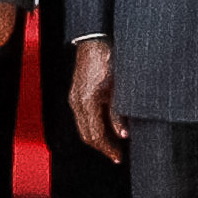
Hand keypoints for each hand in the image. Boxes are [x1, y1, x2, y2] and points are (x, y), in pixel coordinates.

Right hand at [70, 38, 125, 162]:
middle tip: (117, 154)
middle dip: (102, 147)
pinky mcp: (77, 93)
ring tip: (114, 143)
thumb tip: (122, 134)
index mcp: (88, 102)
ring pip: (84, 127)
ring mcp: (75, 97)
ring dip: (98, 137)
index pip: (95, 135)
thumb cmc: (109, 58)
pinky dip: (94, 125)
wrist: (96, 40)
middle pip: (86, 135)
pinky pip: (84, 116)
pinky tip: (107, 126)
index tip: (119, 156)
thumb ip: (118, 112)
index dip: (108, 149)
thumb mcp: (119, 88)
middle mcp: (77, 102)